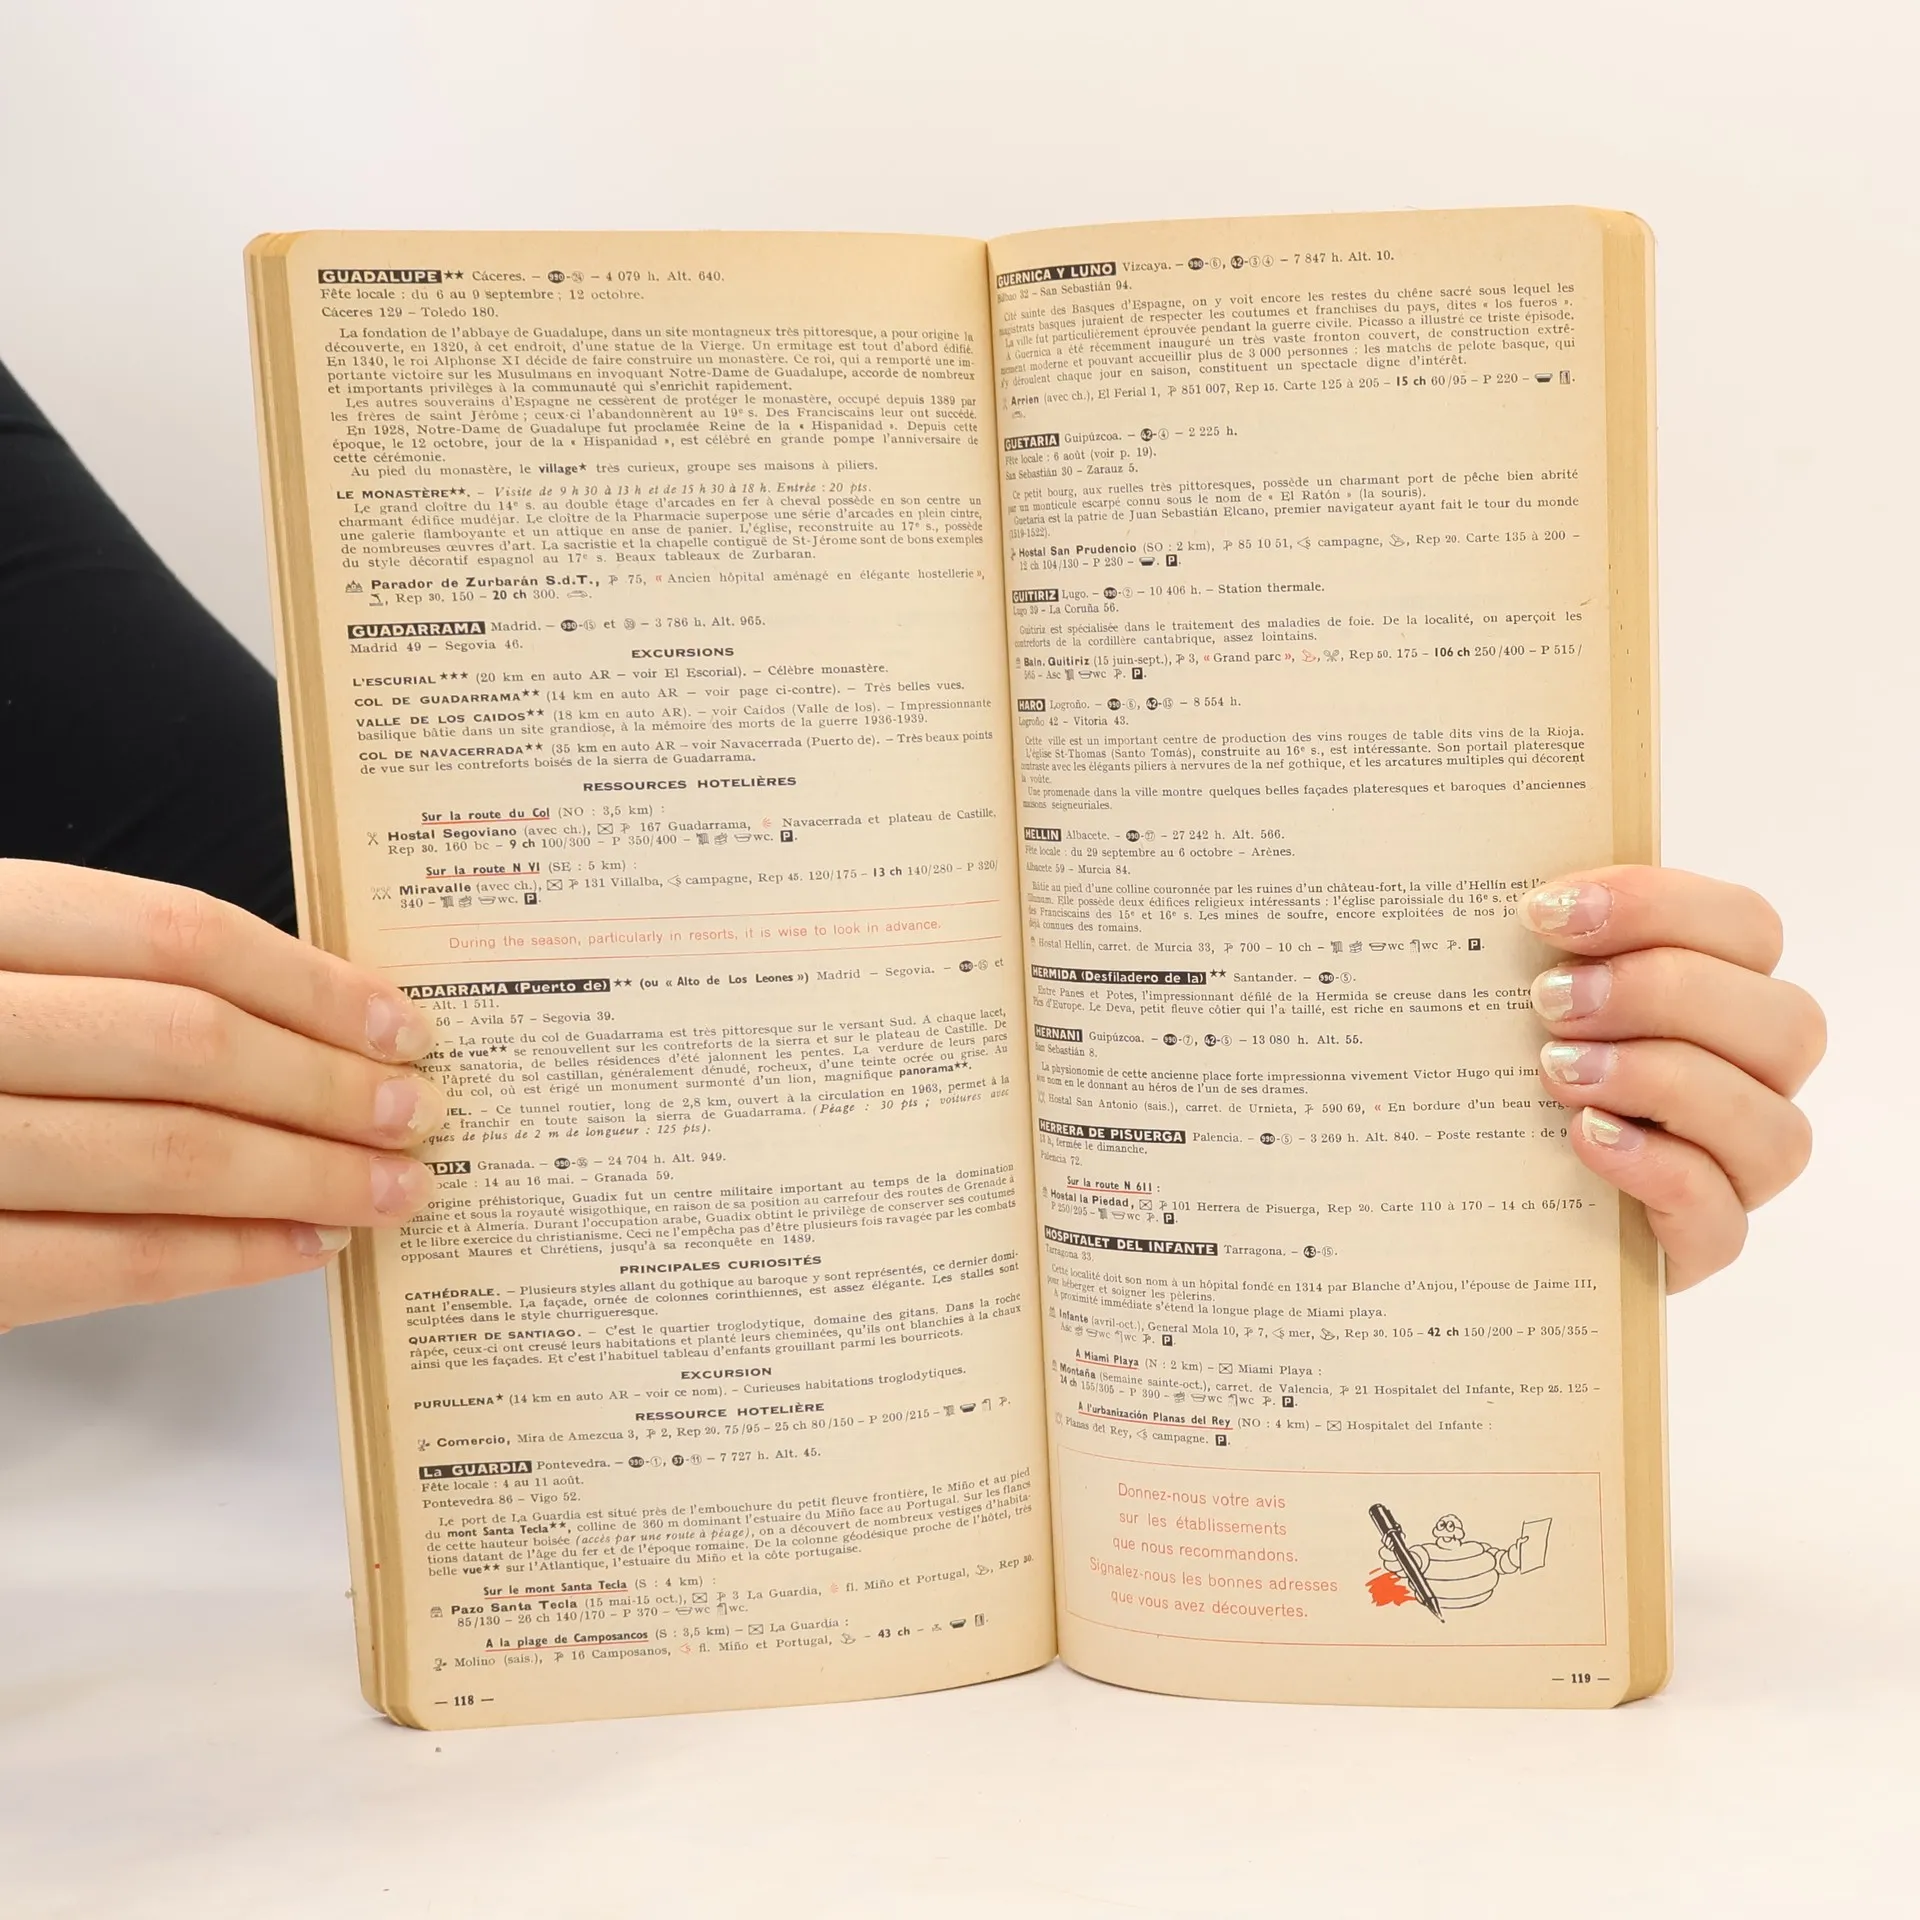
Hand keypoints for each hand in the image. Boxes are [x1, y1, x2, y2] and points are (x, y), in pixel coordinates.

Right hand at [0, 861, 439, 1329]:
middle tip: (420, 1115)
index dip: (311, 985)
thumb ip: (115, 977)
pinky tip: (301, 1248)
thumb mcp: (10, 965)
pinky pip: (100, 1264)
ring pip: (159, 1158)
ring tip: (392, 1189)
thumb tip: (316, 1016)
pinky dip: (221, 1258)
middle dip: (326, 1087)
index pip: (175, 936)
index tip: (404, 1026)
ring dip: (303, 1179)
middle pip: (184, 1045)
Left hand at [1520, 865, 1823, 1290]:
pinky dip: (1658, 1169)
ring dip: (1661, 1081)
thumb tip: (1512, 895)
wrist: (1466, 1202)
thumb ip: (1531, 945)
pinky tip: (1584, 1138)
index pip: (1744, 927)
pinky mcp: (1698, 1245)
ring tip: (1556, 1071)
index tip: (1544, 911)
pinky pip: (1721, 1218)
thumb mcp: (1508, 1001)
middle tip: (1549, 999)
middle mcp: (1750, 1080)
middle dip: (1661, 992)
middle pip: (1783, 1023)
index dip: (1655, 905)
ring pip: (1771, 1125)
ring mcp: (1734, 1169)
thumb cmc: (1499, 1074)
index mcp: (1721, 993)